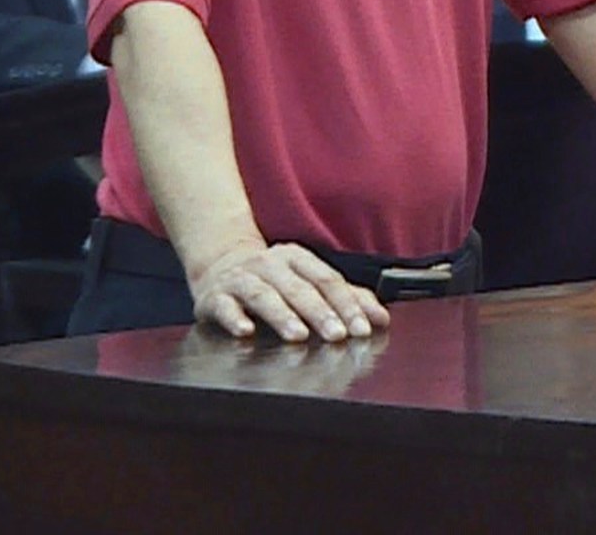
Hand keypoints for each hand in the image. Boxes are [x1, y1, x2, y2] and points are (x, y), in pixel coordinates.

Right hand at [188, 240, 387, 342]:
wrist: (219, 265)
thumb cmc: (274, 280)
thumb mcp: (309, 281)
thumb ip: (346, 298)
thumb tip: (380, 318)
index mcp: (297, 258)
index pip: (327, 280)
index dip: (347, 304)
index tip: (362, 328)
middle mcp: (269, 264)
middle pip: (299, 288)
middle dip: (321, 313)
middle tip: (337, 336)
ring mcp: (241, 279)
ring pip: (264, 295)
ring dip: (283, 315)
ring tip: (299, 335)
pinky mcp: (214, 296)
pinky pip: (224, 306)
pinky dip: (235, 318)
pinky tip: (246, 331)